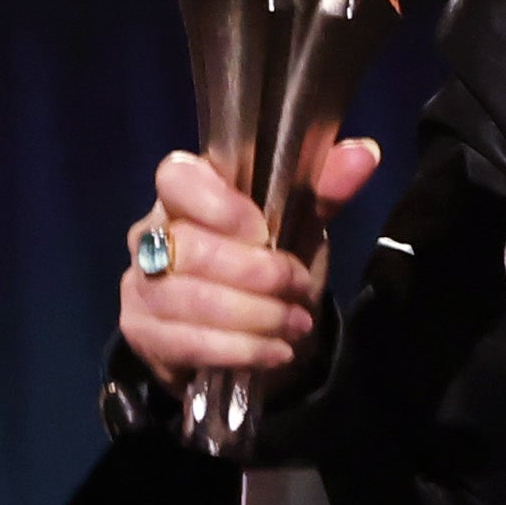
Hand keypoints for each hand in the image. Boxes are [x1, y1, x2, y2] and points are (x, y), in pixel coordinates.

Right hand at [116, 140, 383, 388]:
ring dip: (254, 316)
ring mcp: (140, 284)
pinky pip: (185, 342)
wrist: (257, 339)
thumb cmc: (272, 269)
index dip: (217, 204)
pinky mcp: (141, 333)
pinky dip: (239, 349)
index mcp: (187, 194)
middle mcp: (151, 234)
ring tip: (296, 325)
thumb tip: (365, 152)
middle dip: (256, 274)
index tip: (262, 230)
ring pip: (188, 298)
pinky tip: (274, 352)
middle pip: (190, 248)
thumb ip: (325, 190)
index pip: (176, 177)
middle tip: (299, 290)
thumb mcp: (303, 230)